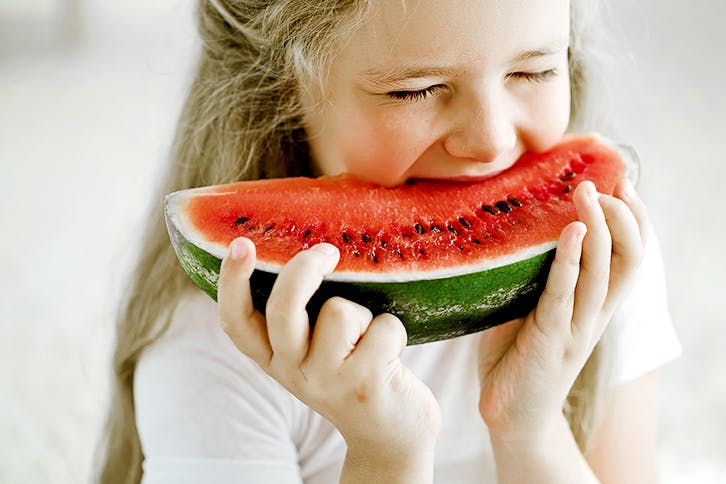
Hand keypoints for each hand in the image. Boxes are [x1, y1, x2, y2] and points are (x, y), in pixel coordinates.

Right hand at [217, 240, 440, 459]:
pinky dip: (394, 332)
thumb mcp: (315, 353)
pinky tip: (391, 358)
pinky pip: (382, 326)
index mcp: (274, 359)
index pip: (236, 321)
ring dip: (364, 315)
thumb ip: (302, 318)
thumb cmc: (353, 376)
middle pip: (283, 307)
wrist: (390, 435)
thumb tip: (311, 252)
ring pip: (340, 311)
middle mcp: (292, 371)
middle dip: (305, 268)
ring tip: (370, 340)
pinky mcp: (365, 384)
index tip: (241, 243)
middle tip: (328, 253)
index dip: (232, 281)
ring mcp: (327, 380)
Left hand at [477, 179, 647, 441]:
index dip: (633, 220)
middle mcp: (594, 315)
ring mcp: (576, 328)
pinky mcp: (552, 339)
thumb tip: (510, 229)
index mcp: (593, 305)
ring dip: (599, 229)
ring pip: (604, 273)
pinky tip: (572, 234)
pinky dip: (571, 262)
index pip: (630, 256)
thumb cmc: (515, 356)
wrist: (509, 414)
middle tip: (603, 181)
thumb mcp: (526, 307)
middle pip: (628, 259)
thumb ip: (530, 276)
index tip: (620, 182)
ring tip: (588, 193)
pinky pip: (564, 295)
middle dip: (623, 216)